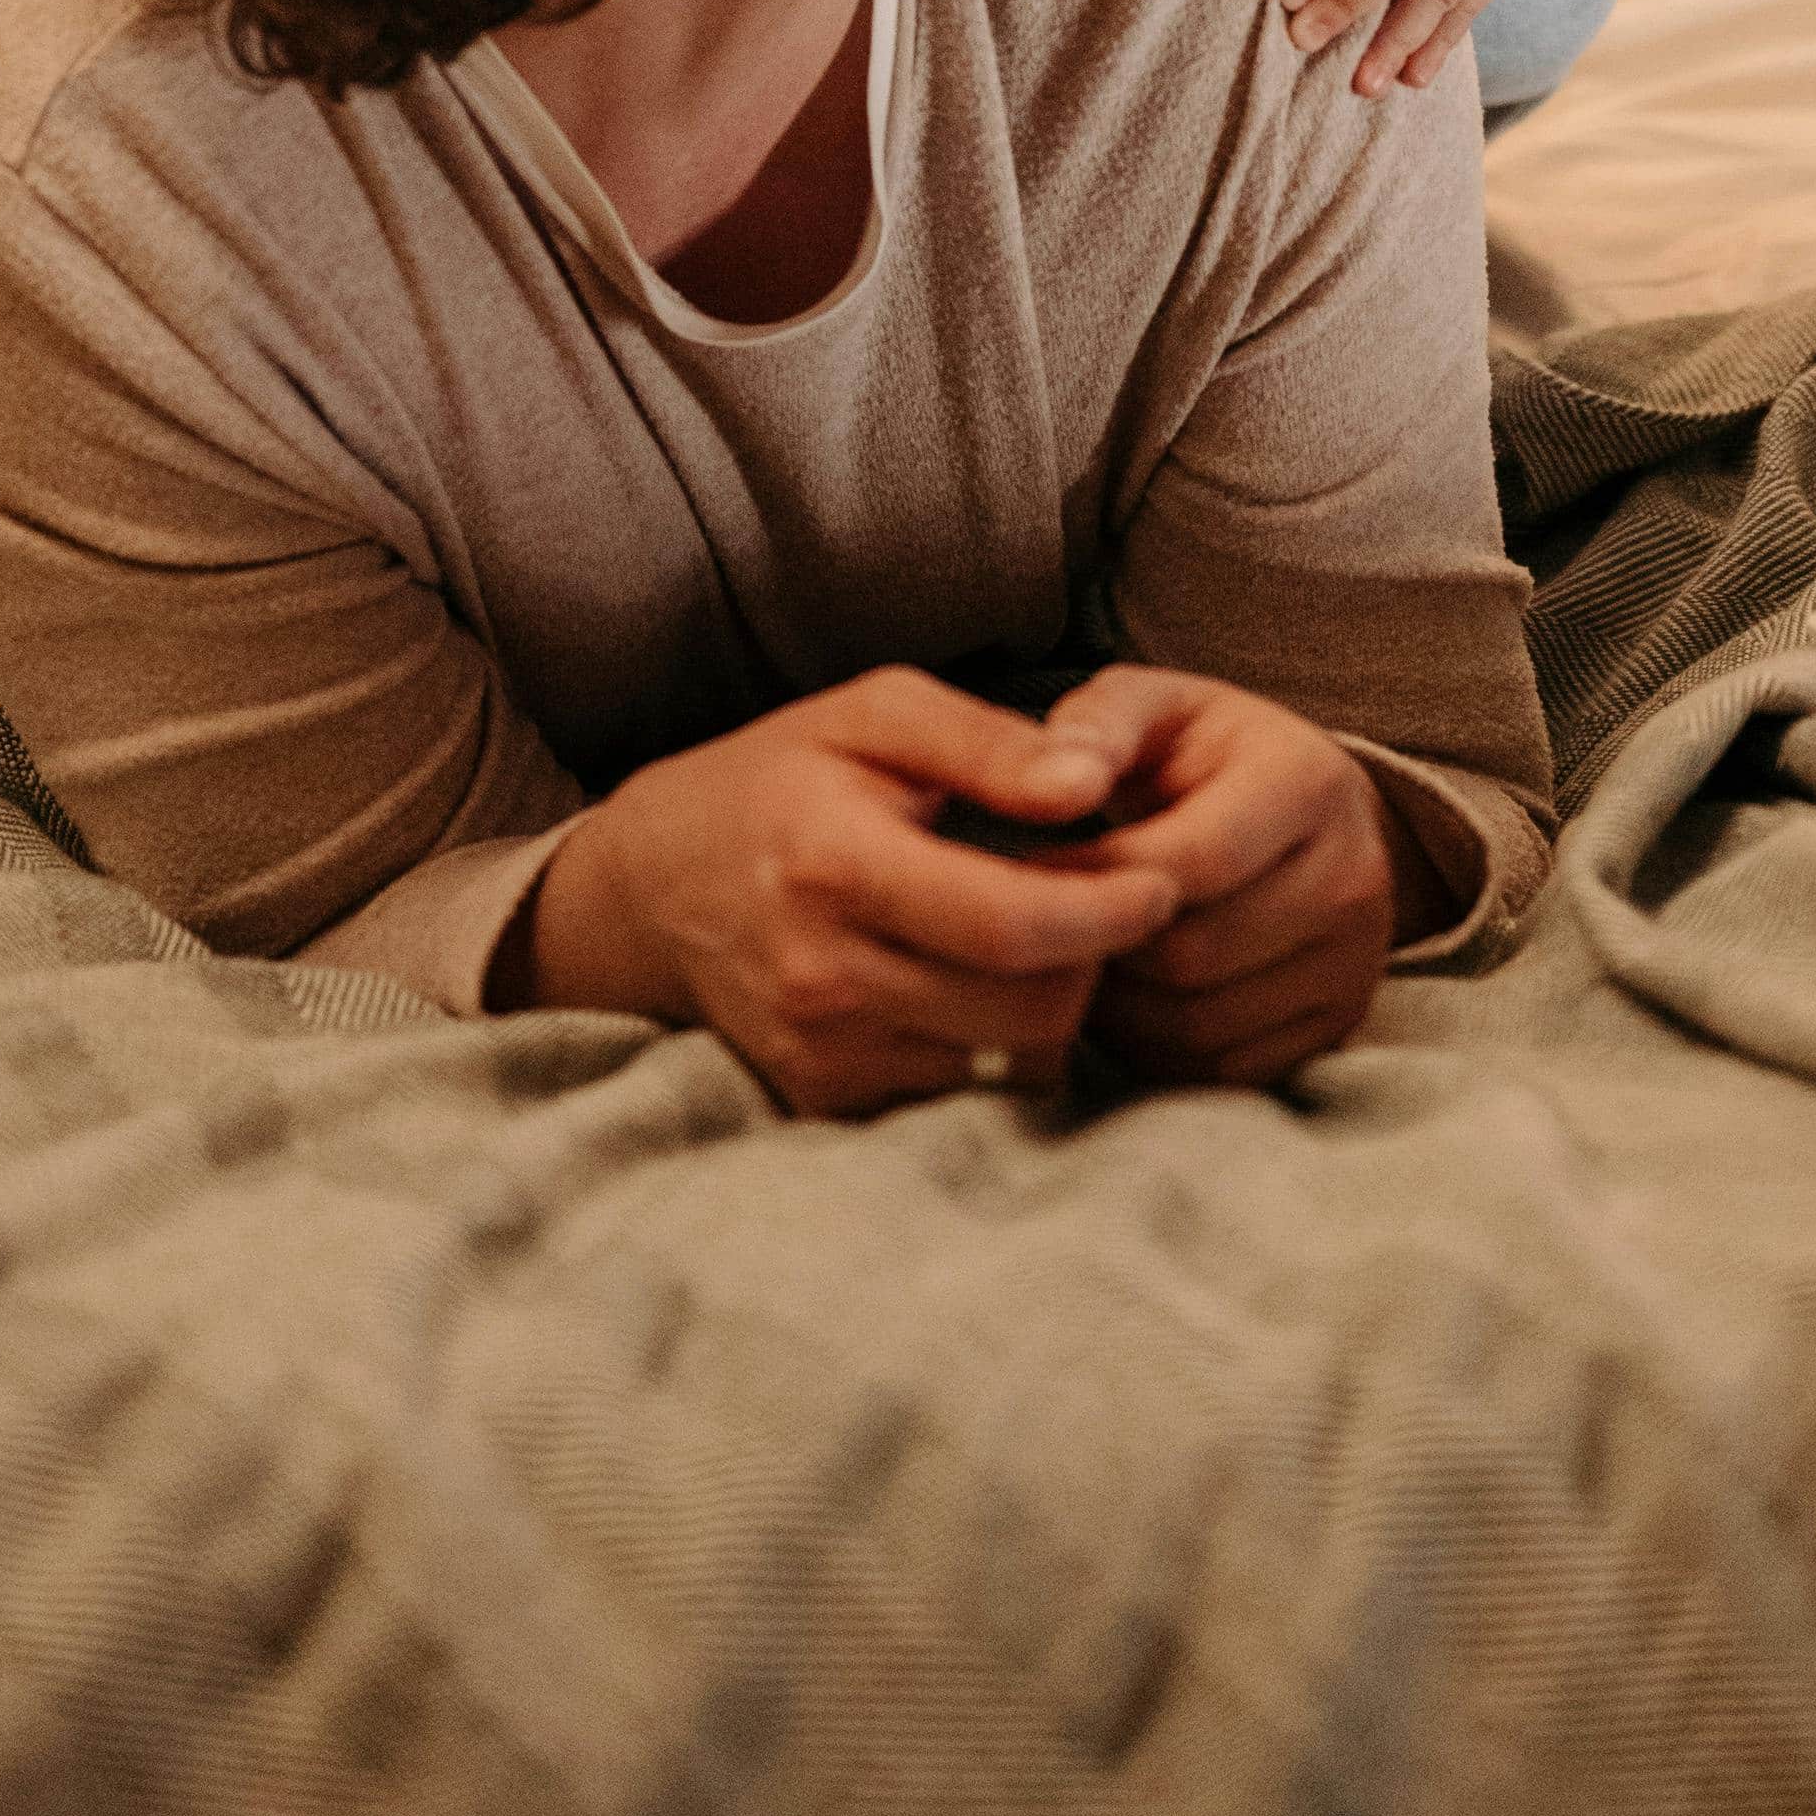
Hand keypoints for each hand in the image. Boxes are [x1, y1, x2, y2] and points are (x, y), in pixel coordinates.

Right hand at [516, 668, 1182, 1117]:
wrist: (654, 887)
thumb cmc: (781, 778)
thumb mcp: (874, 714)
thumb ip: (987, 744)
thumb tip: (1089, 784)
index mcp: (834, 864)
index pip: (1011, 925)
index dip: (1108, 913)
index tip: (1161, 885)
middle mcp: (821, 976)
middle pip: (1026, 1009)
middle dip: (1091, 960)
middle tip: (1109, 905)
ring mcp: (819, 1053)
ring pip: (1005, 1060)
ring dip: (1050, 1003)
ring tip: (1041, 935)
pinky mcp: (823, 1101)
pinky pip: (960, 1089)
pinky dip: (994, 1041)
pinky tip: (978, 978)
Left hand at [1046, 666, 1403, 1085]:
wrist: (1305, 812)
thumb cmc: (1202, 753)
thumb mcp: (1152, 705)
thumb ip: (1099, 723)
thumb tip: (1058, 781)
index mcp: (1308, 782)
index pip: (1195, 860)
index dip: (1098, 876)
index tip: (1033, 868)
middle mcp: (1353, 878)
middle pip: (1193, 956)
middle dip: (1105, 945)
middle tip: (1050, 922)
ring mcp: (1355, 964)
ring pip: (1201, 1026)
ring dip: (1120, 1008)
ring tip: (1084, 955)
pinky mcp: (1338, 1027)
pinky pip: (1223, 1072)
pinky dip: (1157, 1048)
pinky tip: (1129, 996)